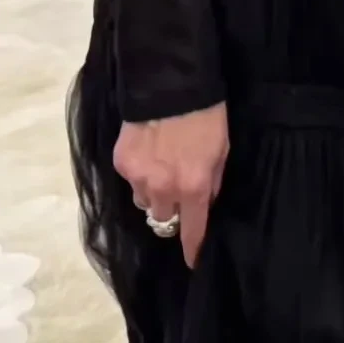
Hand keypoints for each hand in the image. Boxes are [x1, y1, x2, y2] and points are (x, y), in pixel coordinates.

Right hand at [113, 102, 228, 268]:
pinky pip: (131, 180)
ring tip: (161, 167)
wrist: (171, 82)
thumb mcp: (222, 148)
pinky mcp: (121, 163)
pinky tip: (148, 151)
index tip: (192, 260)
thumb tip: (205, 204)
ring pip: (144, 201)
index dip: (193, 248)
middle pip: (164, 219)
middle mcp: (164, 189)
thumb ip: (213, 181)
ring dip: (153, 192)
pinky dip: (139, 172)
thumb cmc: (206, 114)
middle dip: (172, 210)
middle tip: (176, 191)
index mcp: (193, 186)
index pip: (193, 230)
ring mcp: (139, 177)